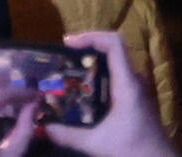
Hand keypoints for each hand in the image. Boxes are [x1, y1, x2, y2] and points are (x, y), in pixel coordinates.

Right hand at [45, 29, 179, 156]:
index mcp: (127, 83)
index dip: (91, 36)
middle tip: (63, 58)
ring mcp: (136, 88)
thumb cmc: (134, 150)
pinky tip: (83, 91)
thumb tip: (44, 128)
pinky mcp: (135, 98)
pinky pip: (116, 77)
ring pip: (114, 64)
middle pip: (112, 50)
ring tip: (68, 71)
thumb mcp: (98, 143)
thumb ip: (69, 136)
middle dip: (86, 48)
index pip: (114, 43)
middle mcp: (134, 80)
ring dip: (92, 62)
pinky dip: (99, 76)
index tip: (67, 43)